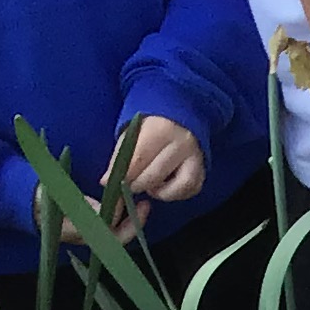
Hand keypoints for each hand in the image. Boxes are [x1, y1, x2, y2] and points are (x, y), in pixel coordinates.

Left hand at [103, 114, 208, 240]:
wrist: (180, 115)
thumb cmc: (151, 126)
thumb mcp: (133, 133)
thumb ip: (120, 156)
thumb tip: (106, 181)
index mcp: (161, 129)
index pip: (139, 159)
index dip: (124, 174)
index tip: (112, 183)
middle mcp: (182, 143)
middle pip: (155, 175)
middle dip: (137, 185)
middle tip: (129, 185)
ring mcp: (196, 157)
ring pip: (177, 186)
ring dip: (159, 192)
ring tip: (149, 186)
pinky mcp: (202, 169)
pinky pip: (190, 189)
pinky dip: (175, 193)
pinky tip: (164, 187)